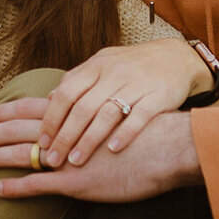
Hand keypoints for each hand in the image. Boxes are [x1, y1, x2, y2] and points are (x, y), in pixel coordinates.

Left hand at [0, 40, 209, 170]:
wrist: (178, 58)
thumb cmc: (133, 66)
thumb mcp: (103, 65)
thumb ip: (78, 81)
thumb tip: (49, 98)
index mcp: (97, 66)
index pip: (66, 92)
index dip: (52, 118)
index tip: (41, 142)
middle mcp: (114, 73)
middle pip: (83, 107)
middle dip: (65, 136)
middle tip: (53, 159)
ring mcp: (137, 84)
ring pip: (107, 113)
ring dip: (89, 140)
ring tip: (76, 161)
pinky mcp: (159, 95)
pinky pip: (139, 116)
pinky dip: (125, 133)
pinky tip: (112, 150)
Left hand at [0, 109, 202, 203]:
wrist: (172, 146)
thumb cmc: (149, 128)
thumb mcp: (118, 107)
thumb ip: (94, 106)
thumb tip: (78, 105)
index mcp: (77, 112)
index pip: (31, 106)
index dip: (5, 112)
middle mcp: (69, 130)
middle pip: (20, 128)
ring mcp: (71, 156)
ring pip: (24, 153)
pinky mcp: (79, 181)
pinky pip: (40, 185)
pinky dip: (17, 187)